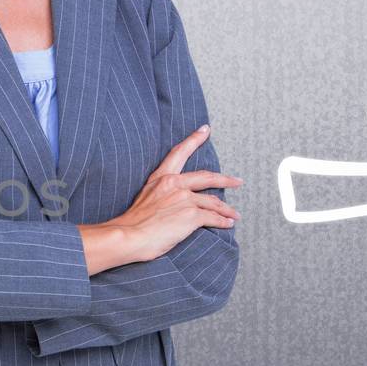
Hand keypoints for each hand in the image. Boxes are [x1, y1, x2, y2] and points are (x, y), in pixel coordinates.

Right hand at [85, 124, 240, 272]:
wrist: (129, 236)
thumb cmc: (134, 223)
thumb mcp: (145, 198)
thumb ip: (162, 194)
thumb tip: (175, 203)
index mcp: (161, 178)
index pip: (180, 153)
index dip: (194, 139)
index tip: (205, 130)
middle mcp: (174, 184)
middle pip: (207, 177)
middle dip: (225, 179)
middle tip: (237, 181)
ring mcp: (184, 199)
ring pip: (213, 201)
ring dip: (226, 209)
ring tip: (234, 214)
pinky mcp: (191, 215)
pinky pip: (213, 217)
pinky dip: (223, 221)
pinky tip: (228, 224)